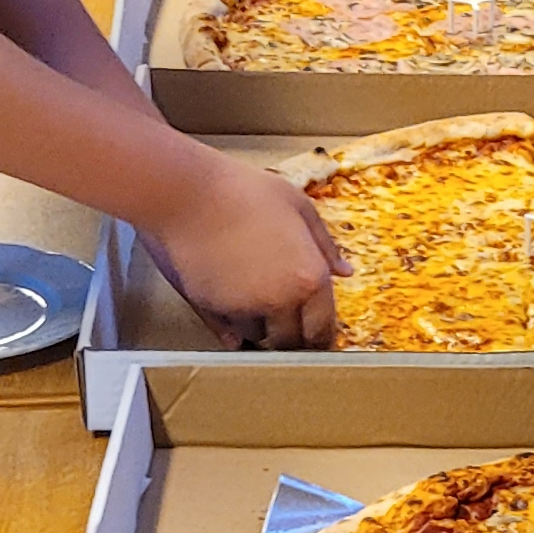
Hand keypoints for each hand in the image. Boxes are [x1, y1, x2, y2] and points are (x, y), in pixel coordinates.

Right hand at [139, 146, 345, 346]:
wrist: (189, 194)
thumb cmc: (245, 191)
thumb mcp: (299, 206)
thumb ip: (325, 244)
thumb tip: (344, 272)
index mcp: (309, 278)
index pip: (322, 328)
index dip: (320, 337)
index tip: (316, 338)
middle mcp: (280, 300)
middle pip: (290, 341)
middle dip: (290, 338)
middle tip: (286, 328)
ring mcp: (244, 307)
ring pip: (257, 336)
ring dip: (260, 329)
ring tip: (254, 307)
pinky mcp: (212, 308)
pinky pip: (227, 331)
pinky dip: (232, 327)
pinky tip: (232, 313)